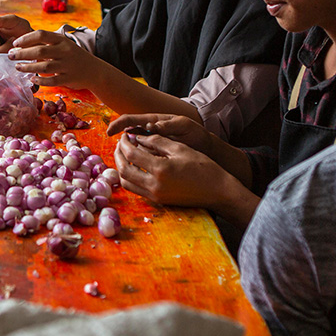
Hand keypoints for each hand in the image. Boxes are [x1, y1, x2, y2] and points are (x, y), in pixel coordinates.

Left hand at [7, 29, 96, 88]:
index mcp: (61, 40)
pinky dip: (40, 81)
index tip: (14, 43)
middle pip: (40, 51)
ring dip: (28, 68)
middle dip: (22, 53)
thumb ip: (46, 43)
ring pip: (44, 67)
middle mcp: (65, 51)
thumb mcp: (62, 45)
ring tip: (18, 67)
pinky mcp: (69, 78)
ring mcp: (67, 65)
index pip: (41, 34)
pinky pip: (52, 81)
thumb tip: (21, 44)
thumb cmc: (72, 56)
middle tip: (11, 56)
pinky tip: (32, 79)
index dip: (26, 38)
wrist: (94, 70)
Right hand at [108, 113, 216, 154]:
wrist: (207, 147)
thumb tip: (152, 125)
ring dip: (130, 154)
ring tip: (131, 162)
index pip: (130, 120)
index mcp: (153, 121)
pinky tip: (140, 170)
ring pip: (134, 149)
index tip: (109, 132)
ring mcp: (152, 144)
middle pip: (128, 135)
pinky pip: (143, 159)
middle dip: (121, 143)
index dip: (118, 125)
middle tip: (119, 151)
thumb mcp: (184, 125)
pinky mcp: (156, 156)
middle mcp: (149, 132)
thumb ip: (169, 125)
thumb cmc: (196, 133)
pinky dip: (140, 163)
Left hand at [113, 132, 236, 209]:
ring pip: (126, 182)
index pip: (131, 154)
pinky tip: (134, 166)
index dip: (125, 142)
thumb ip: (157, 141)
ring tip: (125, 154)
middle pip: (123, 170)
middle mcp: (154, 185)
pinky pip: (135, 189)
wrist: (217, 191)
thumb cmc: (202, 167)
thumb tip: (138, 137)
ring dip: (121, 167)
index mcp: (160, 169)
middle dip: (118, 155)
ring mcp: (155, 195)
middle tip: (120, 144)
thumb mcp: (180, 148)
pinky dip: (130, 177)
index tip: (125, 135)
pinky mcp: (158, 200)